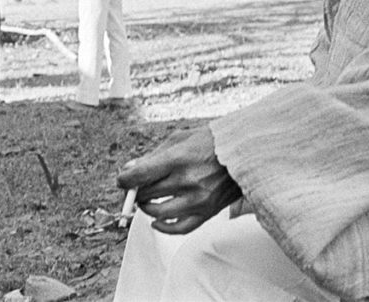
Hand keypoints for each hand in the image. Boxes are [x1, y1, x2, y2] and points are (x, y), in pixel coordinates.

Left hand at [116, 126, 241, 234]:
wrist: (245, 152)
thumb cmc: (210, 142)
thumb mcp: (179, 139)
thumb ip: (153, 155)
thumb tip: (129, 170)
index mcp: (177, 159)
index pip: (139, 176)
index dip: (125, 180)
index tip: (123, 180)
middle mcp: (187, 181)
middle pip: (147, 194)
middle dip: (136, 191)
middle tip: (137, 186)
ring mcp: (198, 200)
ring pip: (158, 213)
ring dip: (146, 208)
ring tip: (147, 200)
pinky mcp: (207, 212)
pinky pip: (180, 228)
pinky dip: (163, 228)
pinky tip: (156, 222)